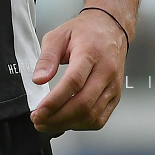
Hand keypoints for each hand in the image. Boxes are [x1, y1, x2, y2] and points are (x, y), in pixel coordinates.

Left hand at [29, 8, 126, 133]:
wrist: (111, 28)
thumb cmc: (85, 31)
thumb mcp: (58, 35)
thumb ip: (47, 57)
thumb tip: (38, 79)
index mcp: (90, 54)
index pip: (74, 82)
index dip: (55, 100)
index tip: (39, 110)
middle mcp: (105, 72)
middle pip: (83, 104)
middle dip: (58, 118)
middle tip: (39, 121)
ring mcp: (113, 86)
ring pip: (92, 115)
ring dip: (68, 124)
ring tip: (48, 123)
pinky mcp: (116, 96)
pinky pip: (100, 119)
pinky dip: (82, 125)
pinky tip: (67, 122)